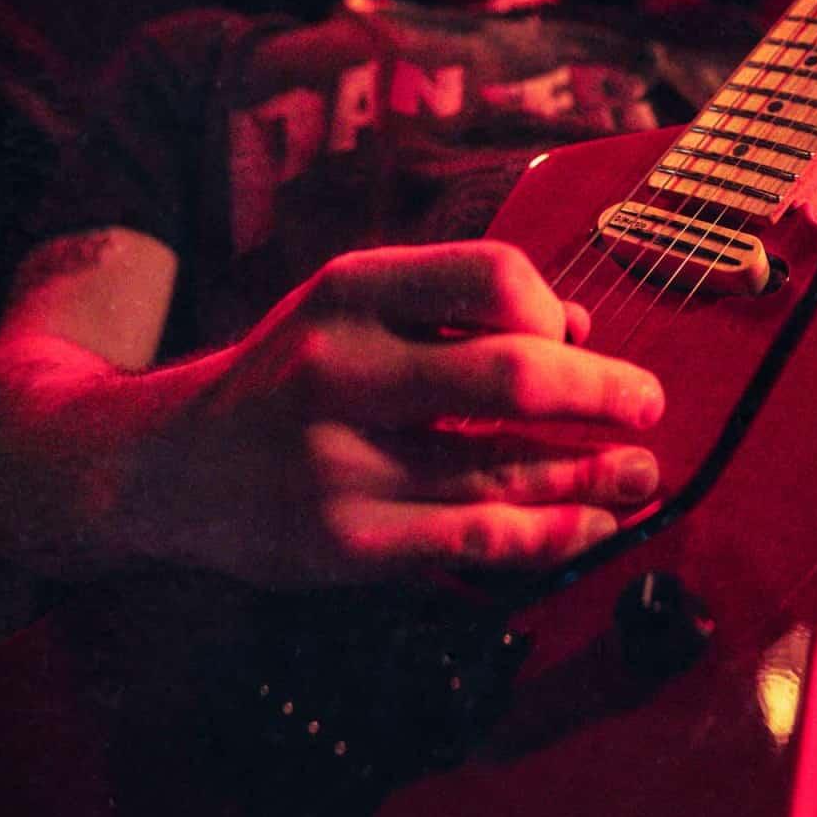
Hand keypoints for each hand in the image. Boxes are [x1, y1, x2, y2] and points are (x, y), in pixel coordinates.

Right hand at [129, 242, 663, 585]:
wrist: (167, 467)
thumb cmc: (288, 377)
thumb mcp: (351, 311)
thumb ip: (455, 310)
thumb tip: (583, 329)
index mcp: (351, 290)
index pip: (492, 274)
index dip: (555, 306)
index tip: (576, 337)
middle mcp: (342, 366)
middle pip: (514, 371)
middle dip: (603, 392)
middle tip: (649, 404)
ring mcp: (340, 459)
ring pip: (504, 465)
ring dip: (595, 472)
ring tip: (644, 473)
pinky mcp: (345, 543)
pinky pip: (477, 538)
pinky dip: (552, 534)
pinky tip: (595, 527)